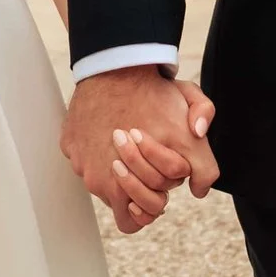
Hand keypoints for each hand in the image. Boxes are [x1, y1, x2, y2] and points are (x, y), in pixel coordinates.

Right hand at [61, 68, 218, 234]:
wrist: (116, 65)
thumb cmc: (155, 94)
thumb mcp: (194, 134)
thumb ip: (205, 165)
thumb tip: (198, 190)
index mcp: (137, 181)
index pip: (150, 210)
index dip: (162, 191)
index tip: (164, 169)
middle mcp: (106, 182)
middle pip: (125, 207)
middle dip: (139, 188)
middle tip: (146, 163)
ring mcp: (84, 167)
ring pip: (102, 185)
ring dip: (115, 171)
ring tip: (126, 144)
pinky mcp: (70, 149)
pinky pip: (83, 160)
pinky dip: (95, 151)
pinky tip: (108, 130)